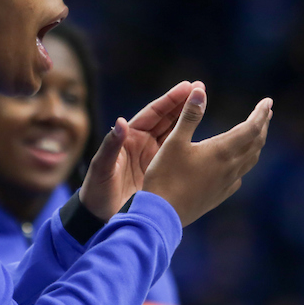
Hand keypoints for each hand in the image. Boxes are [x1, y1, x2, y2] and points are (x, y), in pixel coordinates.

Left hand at [79, 81, 196, 219]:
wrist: (100, 217)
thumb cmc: (96, 191)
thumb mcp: (102, 168)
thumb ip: (111, 146)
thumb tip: (121, 123)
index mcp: (129, 138)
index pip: (153, 114)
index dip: (170, 100)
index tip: (187, 87)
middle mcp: (142, 144)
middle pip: (167, 119)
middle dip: (183, 103)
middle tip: (201, 88)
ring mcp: (153, 158)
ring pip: (175, 134)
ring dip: (189, 119)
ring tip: (205, 105)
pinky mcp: (161, 173)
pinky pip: (178, 155)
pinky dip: (191, 146)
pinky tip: (206, 141)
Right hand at [142, 87, 272, 225]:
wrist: (162, 214)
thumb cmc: (165, 176)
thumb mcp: (174, 141)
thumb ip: (189, 115)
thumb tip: (200, 89)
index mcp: (222, 151)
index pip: (251, 128)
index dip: (260, 113)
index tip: (268, 101)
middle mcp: (230, 167)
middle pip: (255, 144)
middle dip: (262, 126)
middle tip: (266, 113)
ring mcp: (226, 183)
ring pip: (250, 160)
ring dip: (256, 144)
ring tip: (256, 134)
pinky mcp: (219, 195)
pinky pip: (239, 176)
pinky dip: (244, 163)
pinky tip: (237, 164)